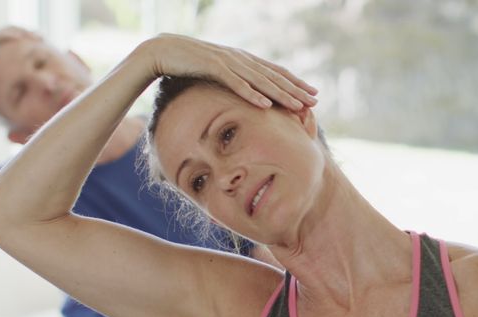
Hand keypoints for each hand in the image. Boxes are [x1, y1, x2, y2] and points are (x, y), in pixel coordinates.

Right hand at [0, 26, 38, 82]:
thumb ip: (7, 70)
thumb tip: (23, 79)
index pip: (16, 35)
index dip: (29, 37)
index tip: (42, 43)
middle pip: (14, 30)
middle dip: (28, 33)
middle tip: (42, 38)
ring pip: (7, 30)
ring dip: (22, 32)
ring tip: (34, 38)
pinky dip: (9, 35)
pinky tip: (20, 39)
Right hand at [142, 34, 317, 110]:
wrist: (163, 50)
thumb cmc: (189, 64)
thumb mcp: (216, 72)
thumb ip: (233, 79)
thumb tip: (247, 93)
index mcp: (243, 60)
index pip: (275, 72)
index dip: (295, 83)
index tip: (312, 93)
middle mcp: (240, 58)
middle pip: (273, 76)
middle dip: (295, 90)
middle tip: (314, 101)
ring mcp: (228, 61)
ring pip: (260, 80)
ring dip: (280, 94)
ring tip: (297, 105)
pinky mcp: (213, 66)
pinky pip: (236, 83)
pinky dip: (251, 93)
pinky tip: (265, 105)